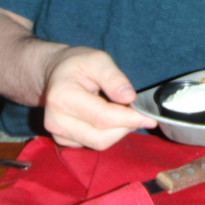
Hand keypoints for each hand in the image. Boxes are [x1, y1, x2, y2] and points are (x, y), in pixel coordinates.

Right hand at [43, 46, 157, 149]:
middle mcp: (56, 120)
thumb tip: (129, 98)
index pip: (102, 117)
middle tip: (138, 113)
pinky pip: (92, 144)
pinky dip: (107, 134)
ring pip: (98, 144)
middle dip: (125, 127)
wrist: (54, 73)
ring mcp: (57, 133)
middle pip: (101, 137)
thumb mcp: (97, 59)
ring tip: (122, 112)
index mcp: (62, 97)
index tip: (149, 118)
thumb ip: (113, 77)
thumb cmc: (77, 64)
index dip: (128, 119)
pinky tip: (109, 118)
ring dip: (118, 131)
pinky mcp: (63, 140)